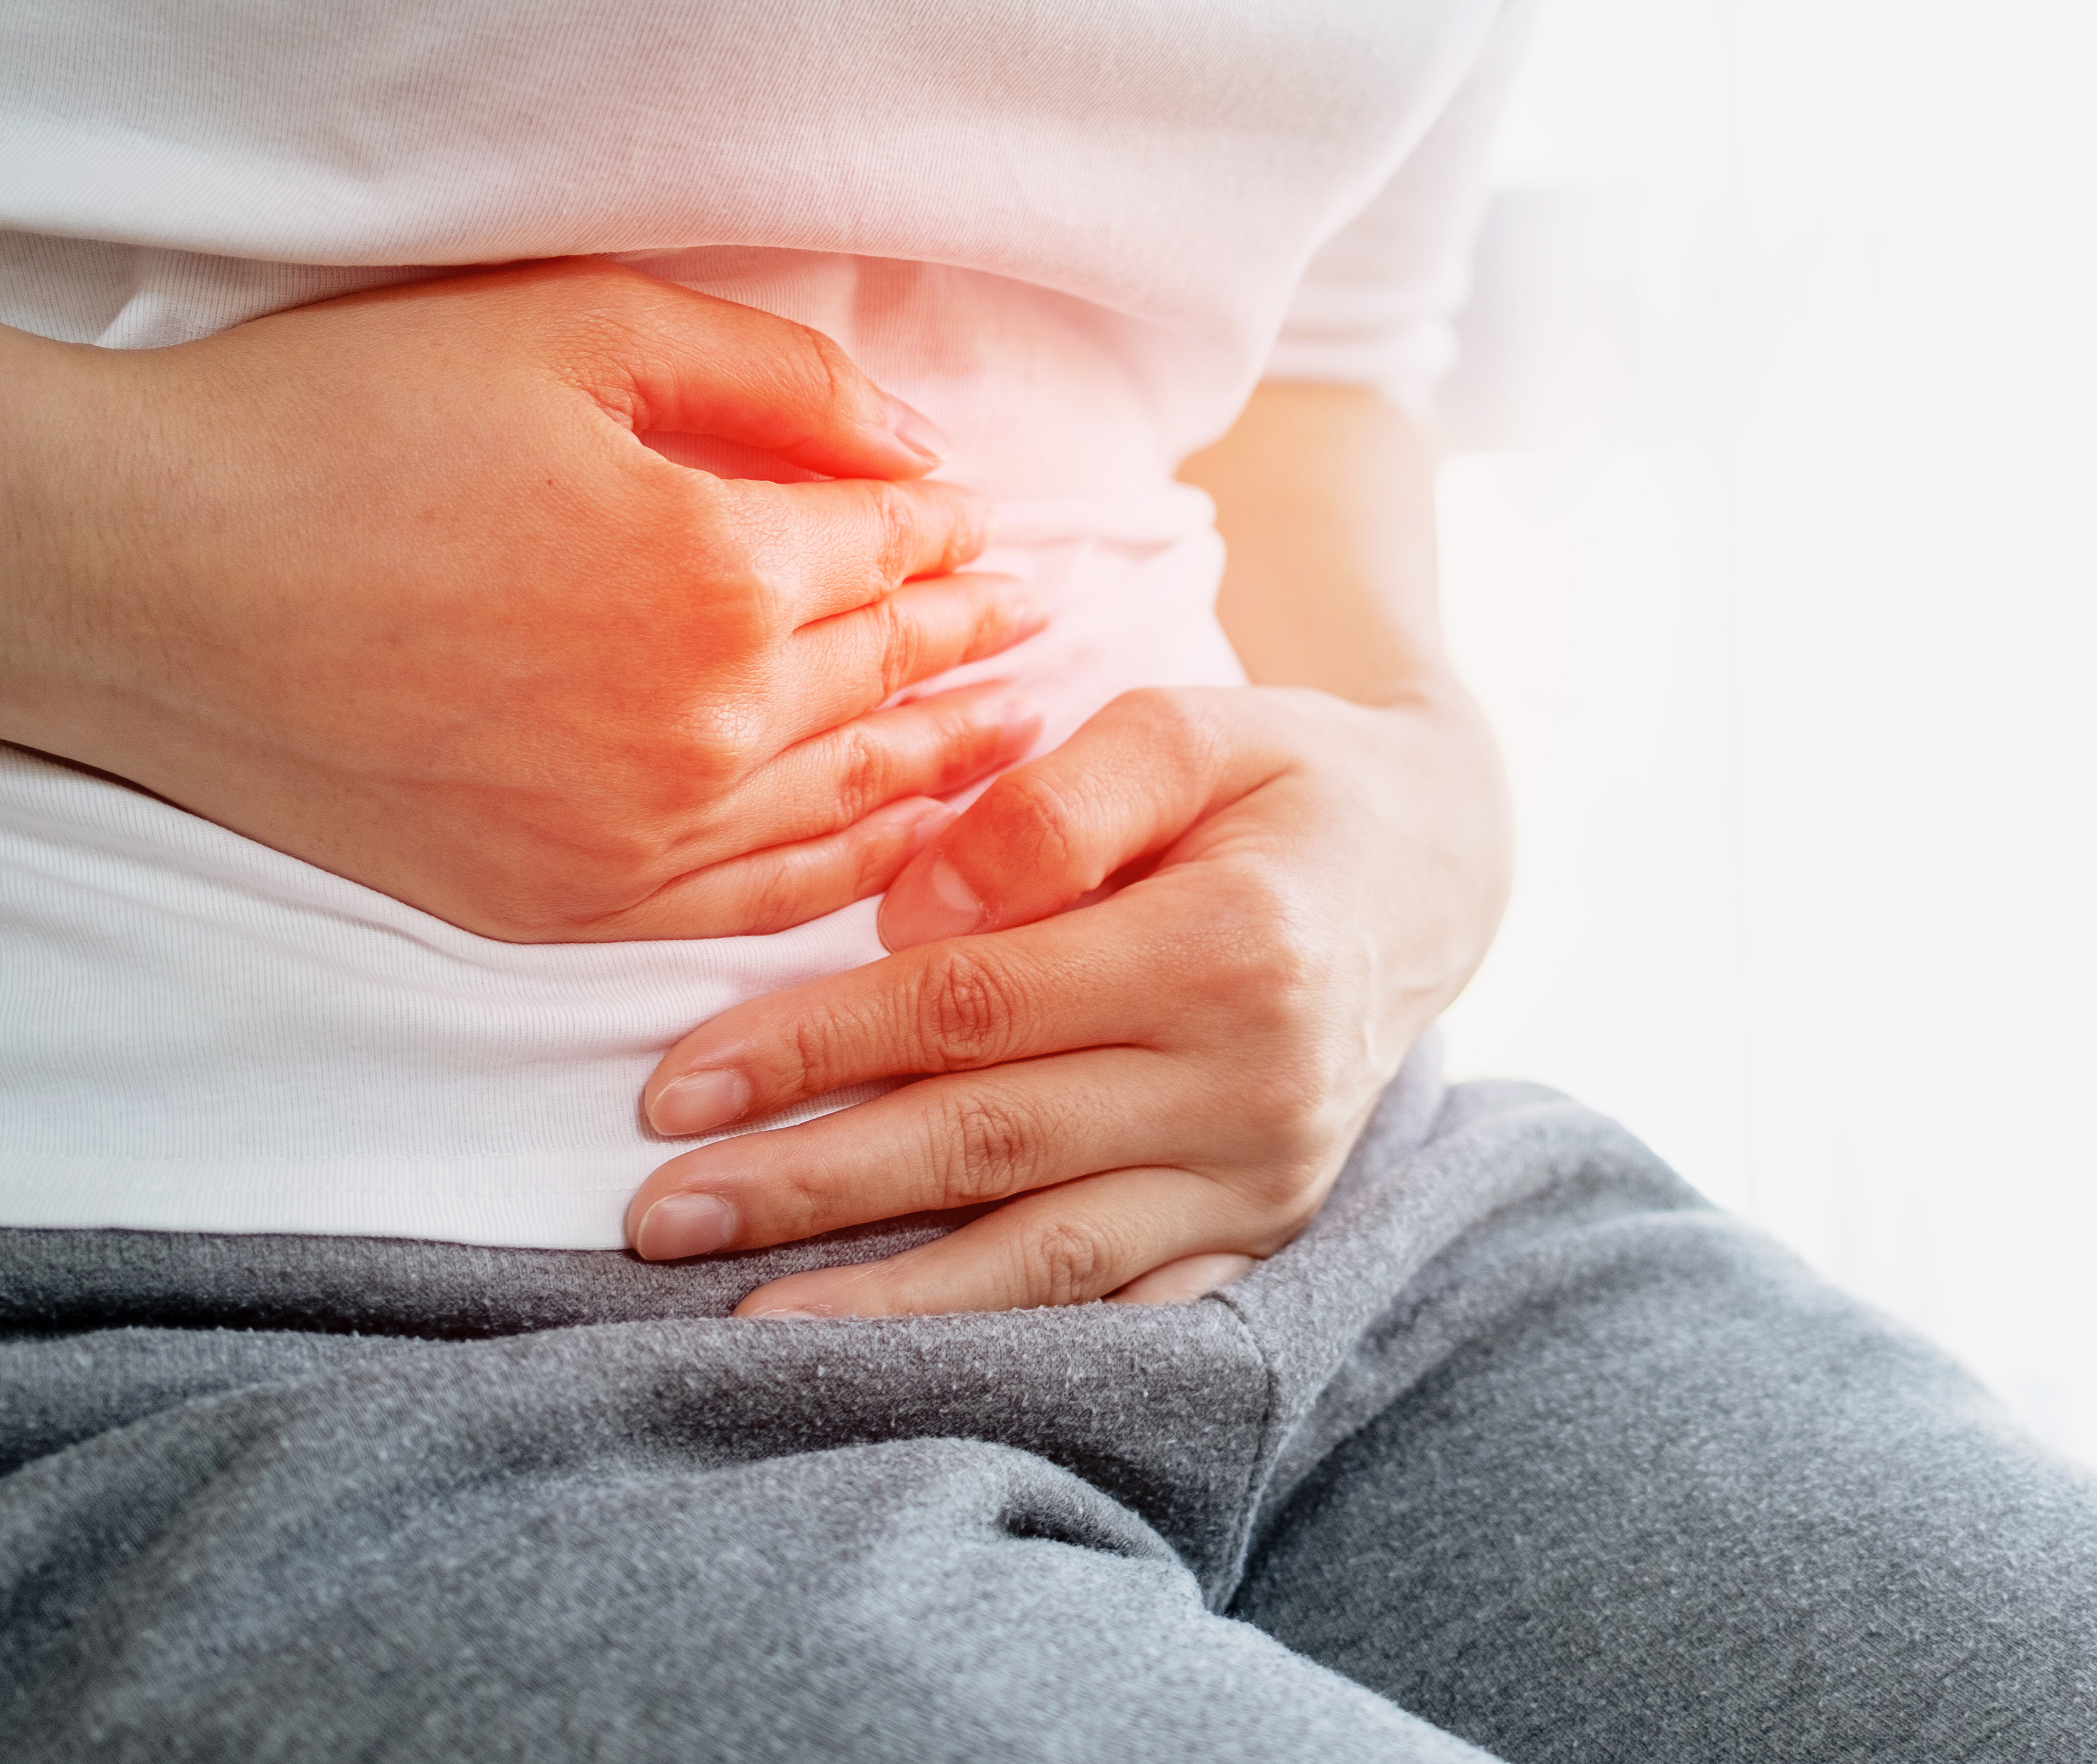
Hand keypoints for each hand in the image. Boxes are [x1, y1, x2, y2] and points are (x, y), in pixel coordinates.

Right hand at [0, 259, 1049, 941]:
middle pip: (884, 677)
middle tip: (1034, 622)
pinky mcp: (555, 903)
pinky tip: (894, 847)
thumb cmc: (340, 421)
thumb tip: (917, 445)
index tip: (993, 525)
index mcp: (722, 574)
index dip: (950, 532)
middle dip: (970, 641)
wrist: (131, 572)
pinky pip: (752, 906)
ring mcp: (631, 837)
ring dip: (941, 764)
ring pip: (846, 805)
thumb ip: (775, 382)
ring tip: (1010, 733)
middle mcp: (704, 727)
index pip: (891, 553)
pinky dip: (846, 873)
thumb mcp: (577, 330)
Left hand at [617, 680, 1513, 1312]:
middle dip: (810, 1184)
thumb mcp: (1189, 723)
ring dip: (889, 1301)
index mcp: (1229, 944)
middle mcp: (1253, 1078)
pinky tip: (905, 1373)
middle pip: (989, 1142)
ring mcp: (1264, 1171)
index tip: (675, 1080)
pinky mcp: (1264, 1225)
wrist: (1438, 864)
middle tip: (658, 1213)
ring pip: (1051, 1256)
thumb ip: (1055, 801)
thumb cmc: (1283, 780)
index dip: (815, 1046)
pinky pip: (1128, 1308)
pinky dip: (1012, 1345)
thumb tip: (913, 909)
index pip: (973, 1007)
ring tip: (744, 1328)